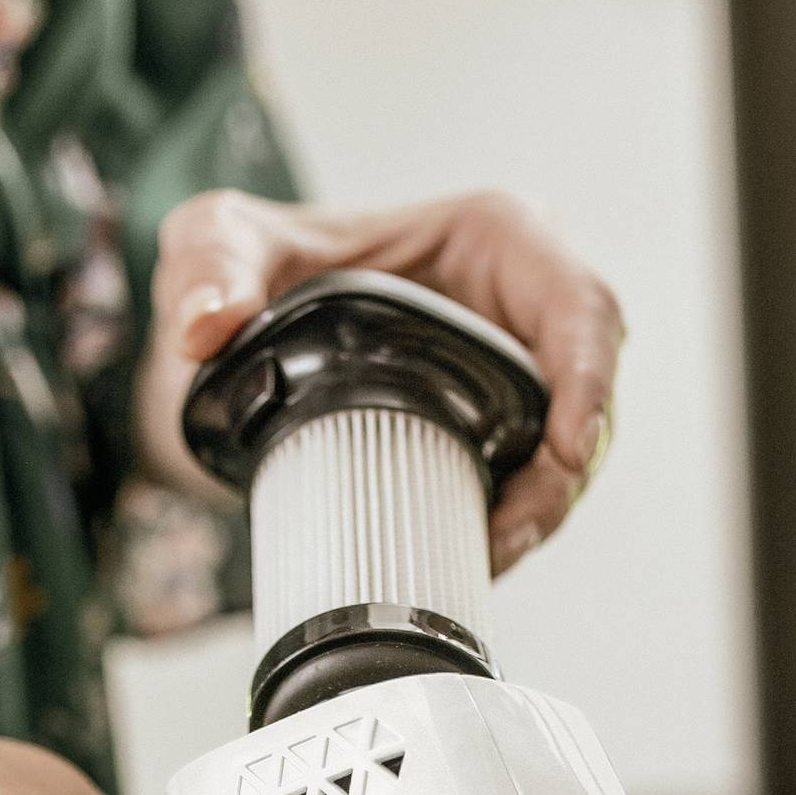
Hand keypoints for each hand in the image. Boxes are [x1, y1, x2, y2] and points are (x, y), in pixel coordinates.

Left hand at [137, 190, 623, 569]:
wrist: (247, 332)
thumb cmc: (255, 265)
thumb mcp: (220, 241)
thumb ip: (210, 266)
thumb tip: (206, 326)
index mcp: (496, 238)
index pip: (578, 303)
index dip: (589, 379)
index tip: (567, 450)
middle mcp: (523, 304)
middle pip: (588, 393)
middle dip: (564, 472)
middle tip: (512, 533)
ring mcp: (516, 373)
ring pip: (568, 452)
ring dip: (540, 512)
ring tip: (487, 555)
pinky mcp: (497, 431)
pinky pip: (528, 483)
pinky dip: (510, 525)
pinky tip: (472, 556)